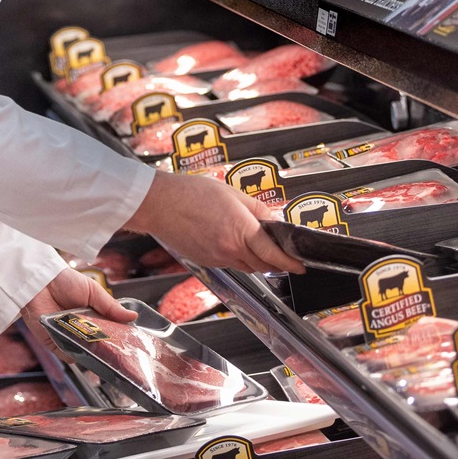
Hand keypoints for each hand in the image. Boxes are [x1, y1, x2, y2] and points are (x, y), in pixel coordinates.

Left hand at [21, 266, 135, 354]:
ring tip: (101, 347)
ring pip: (85, 352)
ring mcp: (68, 337)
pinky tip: (81, 346)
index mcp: (93, 317)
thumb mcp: (93, 291)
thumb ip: (111, 307)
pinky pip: (68, 354)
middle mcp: (81, 329)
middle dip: (108, 348)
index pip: (109, 332)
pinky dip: (75, 353)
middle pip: (99, 345)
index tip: (131, 343)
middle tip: (119, 350)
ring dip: (93, 352)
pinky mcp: (54, 343)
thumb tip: (133, 317)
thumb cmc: (65, 281)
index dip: (119, 338)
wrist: (40, 281)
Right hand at [124, 170, 305, 275]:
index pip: (273, 254)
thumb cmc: (189, 193)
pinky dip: (236, 256)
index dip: (290, 263)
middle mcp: (229, 249)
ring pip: (246, 266)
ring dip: (255, 259)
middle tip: (278, 249)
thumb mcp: (231, 192)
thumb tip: (272, 221)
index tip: (300, 266)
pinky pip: (229, 263)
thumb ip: (257, 209)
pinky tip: (228, 239)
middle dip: (274, 260)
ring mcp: (216, 258)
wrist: (158, 204)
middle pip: (262, 265)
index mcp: (240, 229)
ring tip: (250, 239)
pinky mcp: (205, 261)